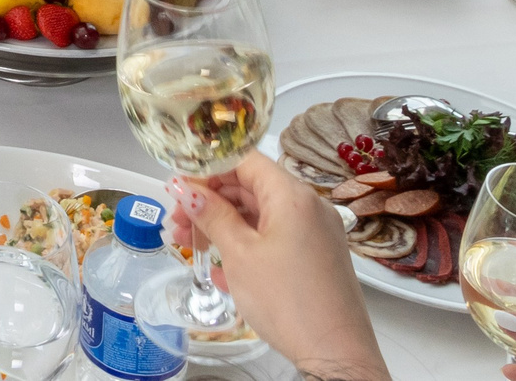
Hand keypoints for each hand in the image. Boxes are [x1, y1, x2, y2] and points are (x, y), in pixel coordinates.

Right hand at [165, 155, 388, 380]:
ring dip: (225, 227)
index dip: (208, 171)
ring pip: (262, 216)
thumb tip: (187, 190)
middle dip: (211, 203)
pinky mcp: (318, 258)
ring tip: (194, 248)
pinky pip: (277, 239)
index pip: (244, 162)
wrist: (336, 352)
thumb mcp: (240, 254)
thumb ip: (212, 216)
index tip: (180, 189)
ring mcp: (317, 233)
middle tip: (179, 223)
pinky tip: (223, 271)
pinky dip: (248, 245)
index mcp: (293, 196)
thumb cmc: (288, 300)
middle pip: (252, 189)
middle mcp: (310, 207)